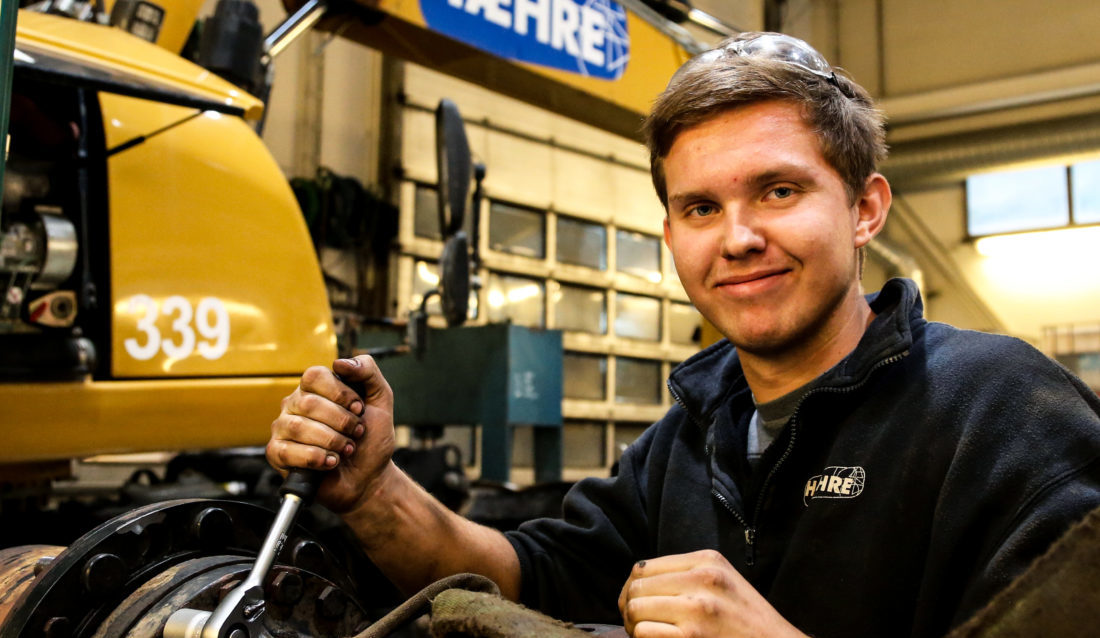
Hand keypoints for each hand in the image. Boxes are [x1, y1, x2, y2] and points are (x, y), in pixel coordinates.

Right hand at [267, 356, 396, 512]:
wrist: (369, 477)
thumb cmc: (371, 439)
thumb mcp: (380, 399)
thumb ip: (367, 371)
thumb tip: (339, 362)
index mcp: (315, 388)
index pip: (314, 376)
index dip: (340, 393)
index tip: (359, 409)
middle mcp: (294, 404)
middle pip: (309, 403)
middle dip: (342, 422)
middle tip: (356, 433)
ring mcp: (283, 429)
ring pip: (299, 427)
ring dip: (332, 442)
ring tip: (346, 449)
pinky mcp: (277, 454)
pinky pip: (288, 451)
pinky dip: (316, 458)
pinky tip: (331, 462)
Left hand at [618, 550, 805, 637]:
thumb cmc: (748, 622)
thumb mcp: (724, 582)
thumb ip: (687, 574)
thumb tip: (639, 582)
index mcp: (707, 561)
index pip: (644, 568)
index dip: (631, 589)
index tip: (634, 604)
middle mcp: (702, 579)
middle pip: (636, 588)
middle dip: (629, 609)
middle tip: (636, 625)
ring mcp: (697, 608)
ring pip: (636, 609)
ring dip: (634, 626)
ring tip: (645, 634)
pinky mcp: (692, 637)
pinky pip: (645, 632)